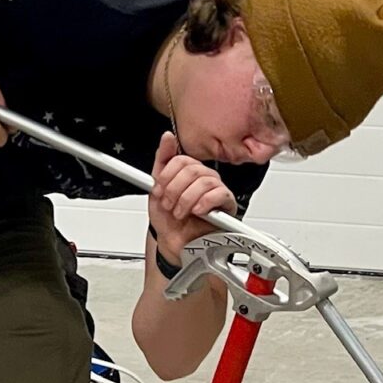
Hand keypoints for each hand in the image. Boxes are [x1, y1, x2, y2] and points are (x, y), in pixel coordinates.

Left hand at [149, 132, 236, 263]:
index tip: (158, 190)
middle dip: (174, 189)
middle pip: (192, 169)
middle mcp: (203, 178)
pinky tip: (196, 211)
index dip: (167, 175)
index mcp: (188, 172)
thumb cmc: (168, 220)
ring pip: (205, 181)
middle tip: (168, 204)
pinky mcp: (226, 205)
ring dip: (186, 199)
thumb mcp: (156, 189)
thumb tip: (167, 137)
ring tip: (179, 212)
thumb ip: (161, 162)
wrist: (174, 244)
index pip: (181, 159)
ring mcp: (216, 190)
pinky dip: (204, 202)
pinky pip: (221, 194)